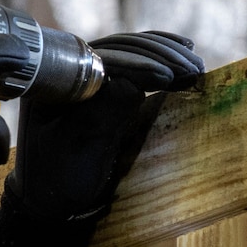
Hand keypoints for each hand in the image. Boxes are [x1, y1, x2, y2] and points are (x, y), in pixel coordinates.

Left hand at [0, 30, 202, 246]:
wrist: (51, 197)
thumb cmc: (59, 179)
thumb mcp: (80, 153)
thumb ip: (102, 117)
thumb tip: (132, 84)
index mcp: (49, 83)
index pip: (98, 63)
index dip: (136, 65)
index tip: (168, 77)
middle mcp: (64, 70)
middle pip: (116, 50)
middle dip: (158, 56)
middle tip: (194, 68)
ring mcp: (83, 73)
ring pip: (126, 51)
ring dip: (163, 54)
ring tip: (196, 65)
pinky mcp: (101, 81)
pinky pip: (130, 59)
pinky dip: (158, 55)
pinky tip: (183, 49)